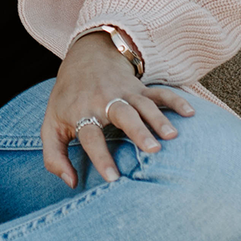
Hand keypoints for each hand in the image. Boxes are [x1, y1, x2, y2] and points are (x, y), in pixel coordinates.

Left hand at [41, 33, 194, 187]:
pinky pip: (160, 93)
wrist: (83, 58)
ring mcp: (125, 92)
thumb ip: (54, 157)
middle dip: (138, 131)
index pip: (92, 136)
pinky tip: (190, 114)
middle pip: (123, 115)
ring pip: (144, 105)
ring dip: (159, 118)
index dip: (101, 157)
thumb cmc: (67, 99)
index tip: (114, 178)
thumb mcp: (50, 125)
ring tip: (172, 137)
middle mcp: (105, 100)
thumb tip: (71, 183)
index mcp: (82, 112)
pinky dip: (176, 101)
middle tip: (153, 150)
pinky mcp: (140, 88)